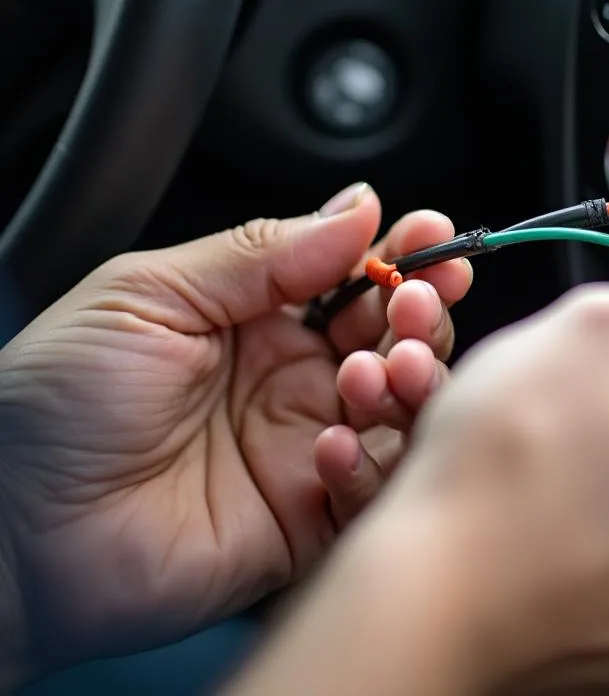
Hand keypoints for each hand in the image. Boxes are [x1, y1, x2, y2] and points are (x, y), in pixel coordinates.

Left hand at [0, 183, 471, 681]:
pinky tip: (330, 447)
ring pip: (402, 409)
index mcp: (258, 318)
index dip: (401, 253)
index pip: (355, 276)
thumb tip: (356, 206)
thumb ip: (262, 252)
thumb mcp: (153, 294)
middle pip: (395, 337)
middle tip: (414, 302)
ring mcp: (302, 447)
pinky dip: (370, 465)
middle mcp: (291, 379)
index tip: (434, 236)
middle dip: (420, 313)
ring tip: (380, 369)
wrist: (7, 532)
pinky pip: (372, 490)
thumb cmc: (54, 402)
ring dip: (411, 381)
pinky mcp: (306, 520)